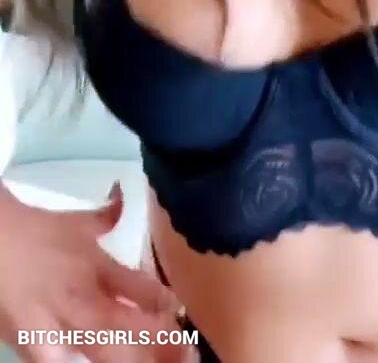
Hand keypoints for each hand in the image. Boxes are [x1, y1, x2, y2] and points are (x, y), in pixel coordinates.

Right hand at [0, 180, 190, 362]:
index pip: (142, 288)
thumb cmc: (36, 232)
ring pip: (100, 350)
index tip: (184, 314)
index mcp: (98, 267)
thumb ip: (107, 215)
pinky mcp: (30, 345)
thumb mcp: (76, 223)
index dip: (166, 304)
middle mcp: (83, 296)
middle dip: (157, 342)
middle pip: (128, 324)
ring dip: (128, 358)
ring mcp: (57, 324)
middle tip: (183, 354)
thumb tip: (122, 192)